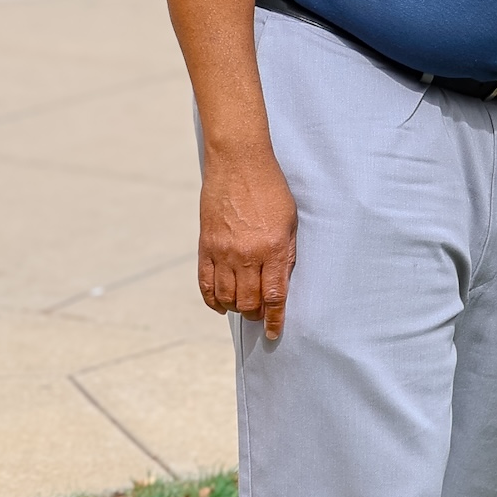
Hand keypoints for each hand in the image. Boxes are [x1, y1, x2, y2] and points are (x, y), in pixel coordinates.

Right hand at [198, 141, 298, 334]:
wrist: (239, 164)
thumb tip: (282, 282)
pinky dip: (212, 299)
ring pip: (226, 296)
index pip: (274, 296)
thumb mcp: (290, 221)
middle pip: (248, 301)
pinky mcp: (206, 245)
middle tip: (260, 315)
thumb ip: (286, 253)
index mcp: (273, 248)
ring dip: (236, 308)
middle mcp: (247, 254)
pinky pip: (205, 282)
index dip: (274, 319)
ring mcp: (223, 251)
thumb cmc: (271, 189)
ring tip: (243, 308)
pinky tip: (221, 305)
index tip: (274, 332)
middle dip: (256, 315)